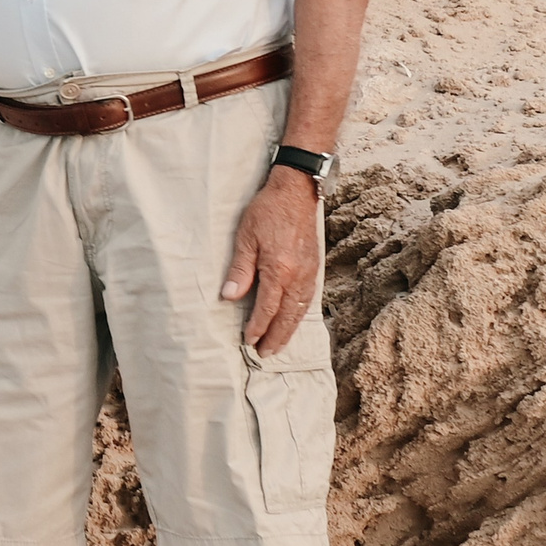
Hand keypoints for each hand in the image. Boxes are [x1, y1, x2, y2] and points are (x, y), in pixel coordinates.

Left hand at [222, 168, 322, 351]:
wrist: (297, 191)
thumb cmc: (267, 211)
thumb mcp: (245, 238)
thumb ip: (239, 270)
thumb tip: (230, 297)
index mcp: (280, 270)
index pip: (267, 308)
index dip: (257, 327)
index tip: (248, 341)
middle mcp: (299, 276)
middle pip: (287, 315)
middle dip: (276, 337)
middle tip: (265, 354)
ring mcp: (311, 272)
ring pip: (301, 310)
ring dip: (289, 329)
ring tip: (278, 344)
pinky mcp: (315, 266)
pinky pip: (309, 298)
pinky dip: (300, 314)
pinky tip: (293, 320)